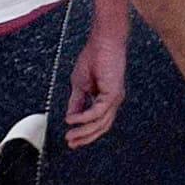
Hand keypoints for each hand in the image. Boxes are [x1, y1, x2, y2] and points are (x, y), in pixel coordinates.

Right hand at [64, 26, 125, 147]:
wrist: (103, 41)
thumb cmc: (95, 56)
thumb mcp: (80, 84)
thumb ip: (76, 102)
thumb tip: (71, 115)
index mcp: (106, 98)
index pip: (98, 122)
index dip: (84, 132)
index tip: (72, 139)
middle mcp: (112, 100)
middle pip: (101, 127)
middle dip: (85, 137)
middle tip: (71, 143)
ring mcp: (114, 98)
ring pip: (100, 123)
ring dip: (83, 131)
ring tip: (70, 135)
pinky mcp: (112, 93)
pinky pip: (97, 112)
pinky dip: (83, 118)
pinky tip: (72, 119)